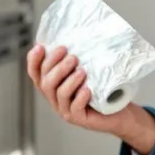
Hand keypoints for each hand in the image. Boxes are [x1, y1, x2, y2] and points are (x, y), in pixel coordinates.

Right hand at [26, 44, 154, 154]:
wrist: (120, 111)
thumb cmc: (103, 89)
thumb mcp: (89, 70)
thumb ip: (77, 59)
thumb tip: (76, 34)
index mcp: (53, 86)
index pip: (35, 73)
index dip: (34, 60)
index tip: (41, 46)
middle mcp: (55, 98)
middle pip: (46, 82)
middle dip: (56, 67)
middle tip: (72, 56)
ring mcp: (66, 110)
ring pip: (59, 94)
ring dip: (69, 80)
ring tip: (82, 71)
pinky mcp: (79, 119)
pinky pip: (75, 108)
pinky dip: (80, 97)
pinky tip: (87, 89)